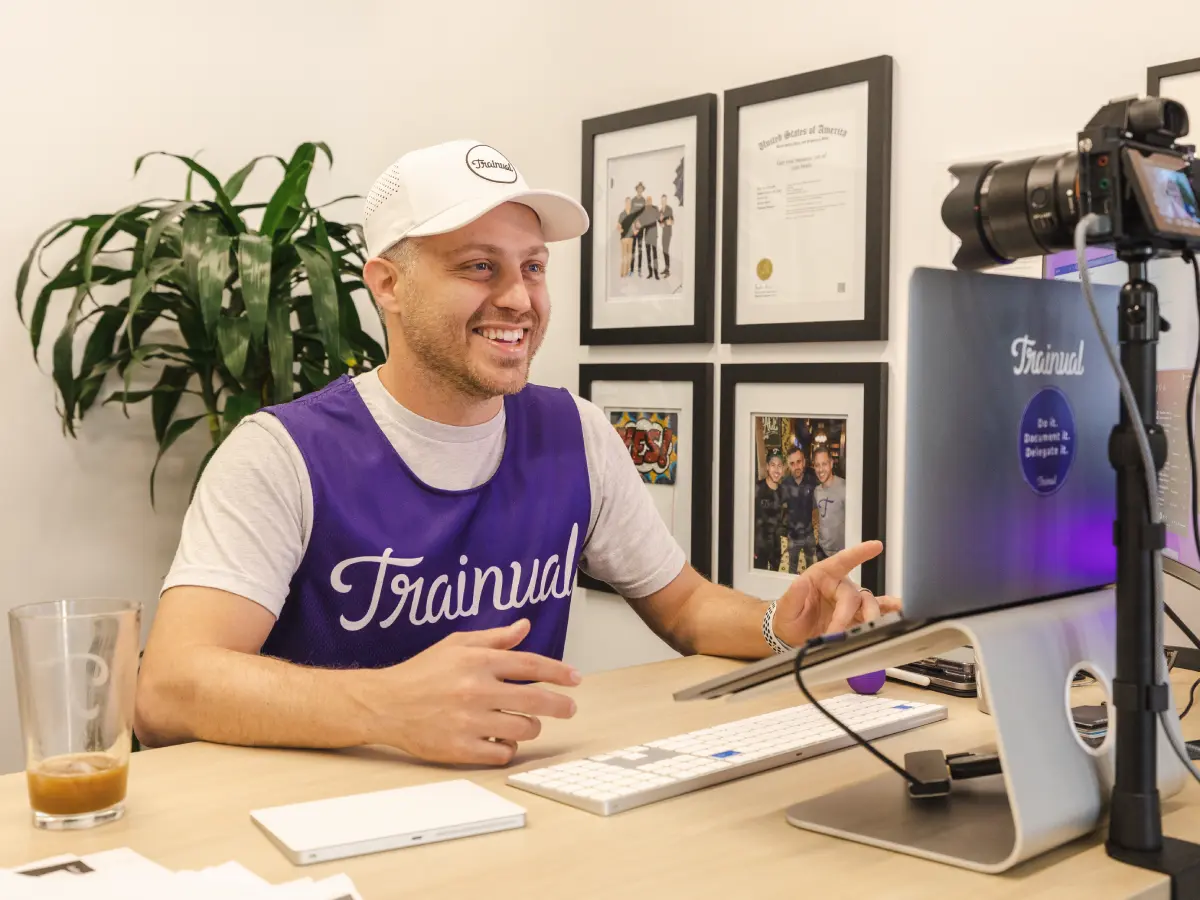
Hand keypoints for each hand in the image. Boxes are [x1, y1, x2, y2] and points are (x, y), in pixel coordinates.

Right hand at [360, 619, 579, 765]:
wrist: (385, 704)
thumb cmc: (422, 672)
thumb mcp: (456, 645)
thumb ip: (494, 637)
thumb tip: (523, 627)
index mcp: (477, 662)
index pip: (530, 665)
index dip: (558, 672)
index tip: (575, 679)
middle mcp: (476, 691)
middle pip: (535, 700)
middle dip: (560, 705)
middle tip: (569, 708)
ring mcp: (469, 722)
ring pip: (523, 729)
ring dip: (531, 726)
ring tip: (524, 722)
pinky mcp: (460, 749)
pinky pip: (502, 753)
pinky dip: (508, 748)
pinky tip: (501, 740)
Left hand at [770, 541, 900, 646]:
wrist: (792, 637)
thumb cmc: (788, 617)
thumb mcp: (785, 607)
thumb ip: (793, 596)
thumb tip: (800, 582)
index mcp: (823, 576)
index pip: (842, 561)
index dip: (859, 553)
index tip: (876, 546)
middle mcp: (840, 586)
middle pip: (854, 595)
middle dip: (847, 614)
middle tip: (837, 632)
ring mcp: (850, 603)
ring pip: (868, 604)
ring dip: (869, 616)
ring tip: (869, 627)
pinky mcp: (857, 618)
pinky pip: (876, 612)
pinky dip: (888, 611)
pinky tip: (898, 611)